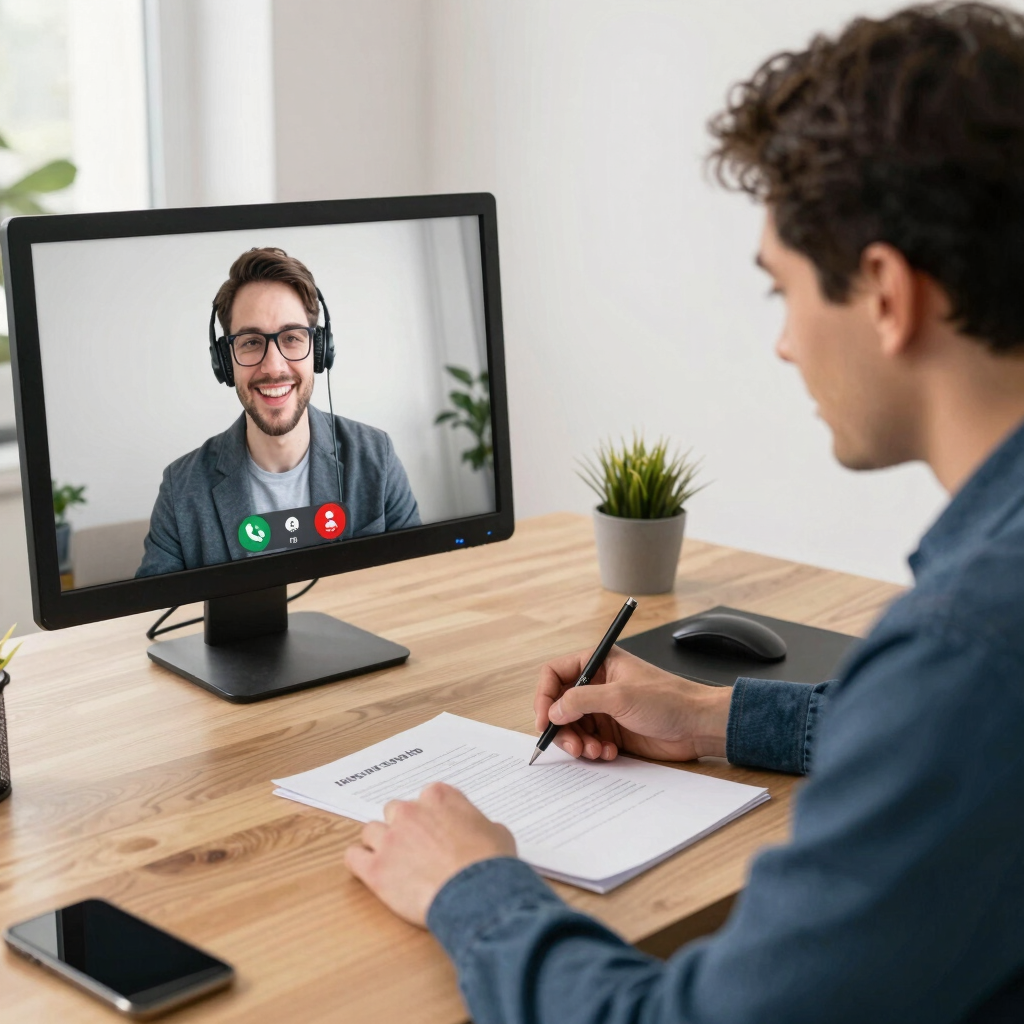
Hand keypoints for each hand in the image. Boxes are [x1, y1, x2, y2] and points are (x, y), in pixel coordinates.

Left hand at [344, 782, 515, 926]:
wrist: (477, 894)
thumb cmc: (490, 864)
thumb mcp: (496, 832)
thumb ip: (476, 823)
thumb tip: (476, 832)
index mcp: (439, 797)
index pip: (425, 798)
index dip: (430, 817)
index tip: (435, 830)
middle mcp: (410, 811)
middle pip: (395, 811)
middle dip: (403, 827)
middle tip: (415, 848)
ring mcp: (390, 839)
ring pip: (371, 831)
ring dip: (380, 844)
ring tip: (393, 862)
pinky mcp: (375, 868)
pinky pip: (353, 857)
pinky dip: (359, 862)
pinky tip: (369, 870)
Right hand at [534, 646, 730, 761]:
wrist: (698, 725)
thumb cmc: (668, 699)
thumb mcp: (620, 696)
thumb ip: (581, 700)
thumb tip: (553, 710)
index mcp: (598, 663)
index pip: (554, 674)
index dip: (544, 696)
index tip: (544, 720)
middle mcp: (597, 684)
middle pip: (560, 705)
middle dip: (562, 727)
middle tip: (572, 746)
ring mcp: (604, 709)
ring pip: (572, 727)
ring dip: (578, 742)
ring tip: (594, 751)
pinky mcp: (613, 731)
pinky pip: (589, 742)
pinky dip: (593, 750)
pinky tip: (609, 753)